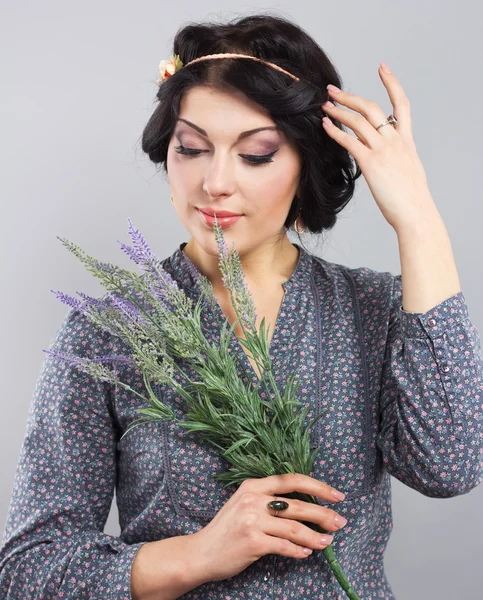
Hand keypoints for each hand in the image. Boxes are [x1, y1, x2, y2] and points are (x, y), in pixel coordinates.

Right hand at [186, 473, 347, 583]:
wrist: (201, 552)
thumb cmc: (226, 529)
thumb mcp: (243, 504)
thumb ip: (268, 499)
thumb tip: (305, 504)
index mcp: (253, 486)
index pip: (291, 479)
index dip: (317, 485)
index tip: (336, 494)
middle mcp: (253, 499)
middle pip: (298, 504)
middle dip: (323, 513)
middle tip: (340, 521)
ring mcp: (252, 520)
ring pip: (294, 528)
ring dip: (315, 537)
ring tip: (327, 542)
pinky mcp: (253, 542)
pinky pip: (284, 546)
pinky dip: (298, 551)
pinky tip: (307, 553)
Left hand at [321, 62, 434, 230]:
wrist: (416, 213)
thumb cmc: (411, 199)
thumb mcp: (408, 171)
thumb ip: (397, 157)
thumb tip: (384, 157)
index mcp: (406, 141)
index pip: (401, 104)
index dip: (392, 83)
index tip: (382, 67)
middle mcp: (395, 140)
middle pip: (372, 107)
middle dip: (350, 96)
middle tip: (332, 90)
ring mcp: (383, 150)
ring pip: (358, 121)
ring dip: (338, 111)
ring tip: (324, 106)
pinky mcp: (371, 163)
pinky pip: (349, 141)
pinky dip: (335, 131)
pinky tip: (324, 126)